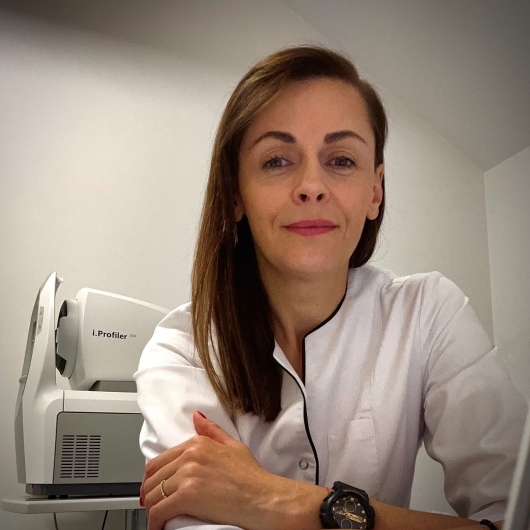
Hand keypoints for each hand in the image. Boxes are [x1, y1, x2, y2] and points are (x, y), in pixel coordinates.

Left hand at [141, 412, 317, 529]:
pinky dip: (154, 522)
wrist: (263, 497)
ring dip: (151, 509)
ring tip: (156, 518)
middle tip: (152, 506)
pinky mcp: (187, 495)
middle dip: (149, 494)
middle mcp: (189, 455)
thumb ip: (212, 431)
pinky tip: (158, 528)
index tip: (154, 489)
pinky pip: (159, 511)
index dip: (153, 478)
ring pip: (152, 494)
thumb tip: (197, 417)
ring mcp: (187, 474)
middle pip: (152, 477)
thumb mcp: (233, 446)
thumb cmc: (252, 476)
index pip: (160, 460)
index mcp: (197, 443)